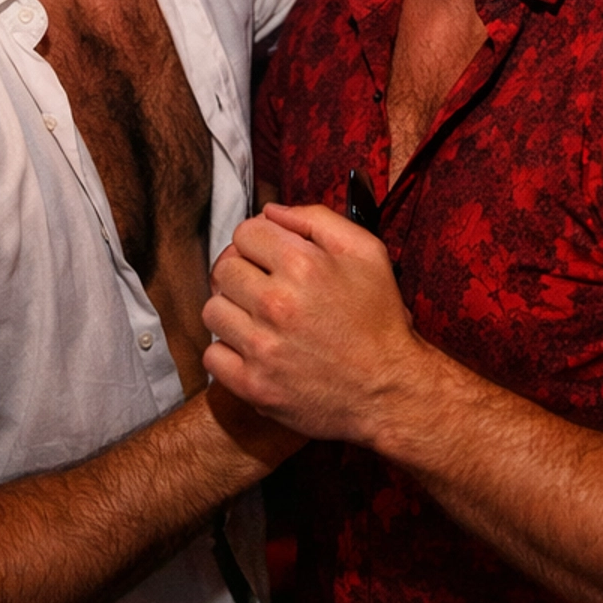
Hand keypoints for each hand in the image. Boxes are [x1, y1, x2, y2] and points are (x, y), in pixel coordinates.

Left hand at [202, 204, 423, 444]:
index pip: (245, 232)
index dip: (258, 240)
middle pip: (224, 268)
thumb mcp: (365, 252)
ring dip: (232, 310)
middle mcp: (276, 303)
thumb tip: (272, 211)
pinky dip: (228, 352)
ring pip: (213, 310)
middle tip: (262, 286)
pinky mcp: (254, 385)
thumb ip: (317, 219)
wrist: (390, 390)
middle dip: (242, 272)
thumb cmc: (379, 320)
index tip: (268, 256)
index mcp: (302, 264)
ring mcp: (262, 347)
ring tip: (257, 318)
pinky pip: (212, 356)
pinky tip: (253, 348)